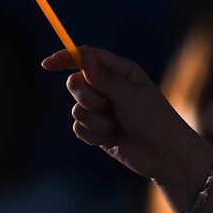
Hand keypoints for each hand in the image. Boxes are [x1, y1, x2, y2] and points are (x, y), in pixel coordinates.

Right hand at [42, 46, 212, 209]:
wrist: (164, 156)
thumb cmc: (155, 121)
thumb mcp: (131, 97)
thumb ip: (105, 80)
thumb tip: (85, 58)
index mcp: (122, 71)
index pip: (88, 57)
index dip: (66, 58)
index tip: (47, 64)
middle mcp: (110, 87)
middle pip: (76, 83)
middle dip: (89, 97)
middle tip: (109, 106)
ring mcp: (102, 109)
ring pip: (76, 108)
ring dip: (95, 120)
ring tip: (116, 126)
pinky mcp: (97, 128)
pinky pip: (78, 127)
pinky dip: (93, 134)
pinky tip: (111, 138)